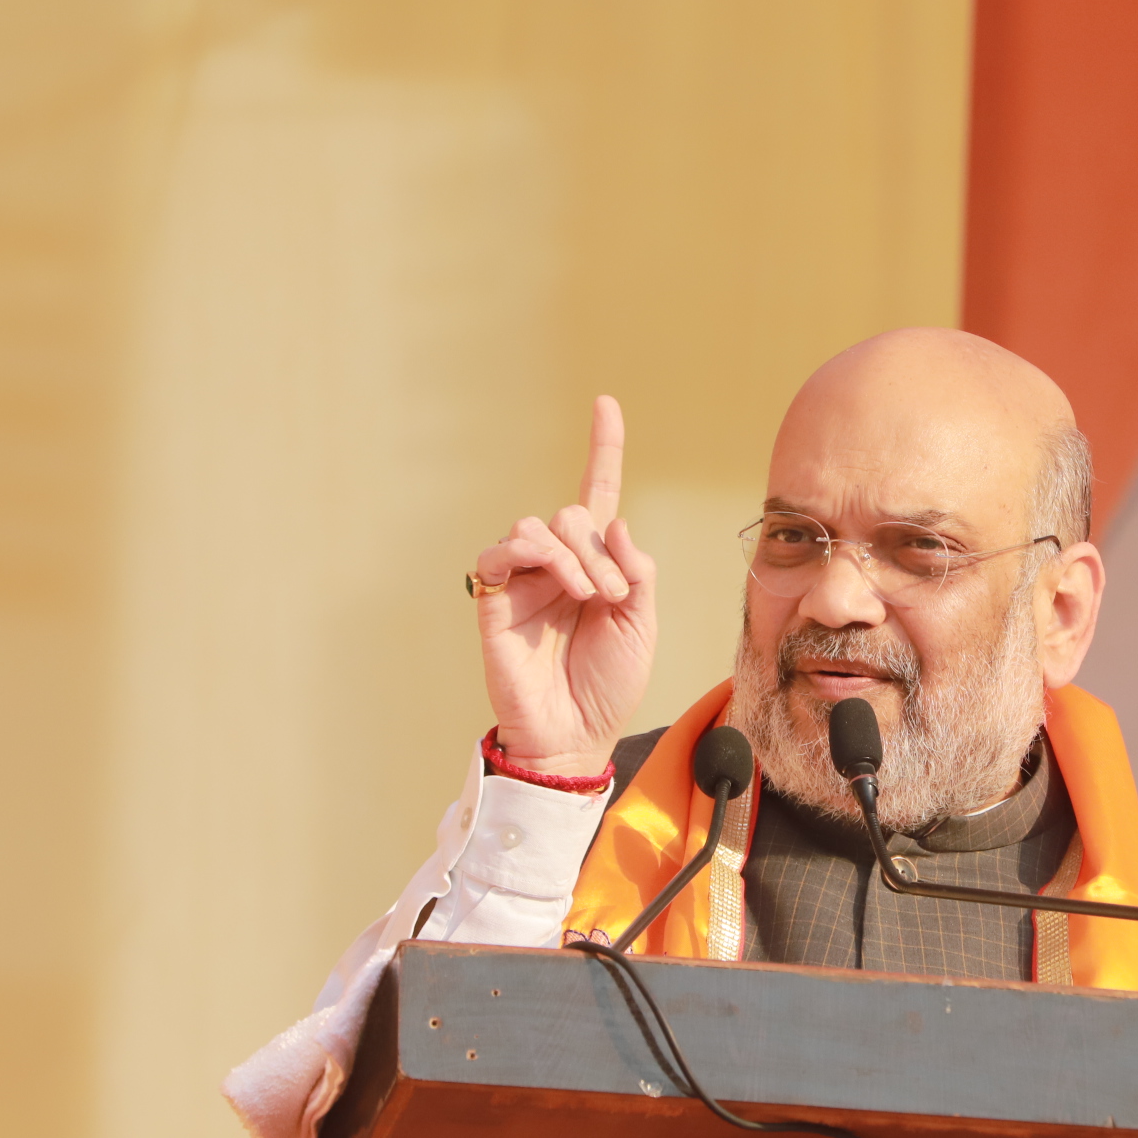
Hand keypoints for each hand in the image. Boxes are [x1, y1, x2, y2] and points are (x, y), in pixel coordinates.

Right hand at [471, 396, 656, 775]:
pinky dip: (536, 557)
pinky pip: (501, 551)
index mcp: (596, 565)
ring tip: (588, 597)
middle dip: (600, 551)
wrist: (577, 733)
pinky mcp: (495, 598)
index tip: (605, 403)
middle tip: (612, 597)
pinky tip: (561, 587)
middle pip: (572, 513)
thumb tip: (613, 523)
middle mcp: (558, 564)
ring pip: (539, 525)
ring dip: (573, 556)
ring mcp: (525, 580)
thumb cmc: (608, 684)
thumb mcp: (642, 624)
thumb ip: (635, 570)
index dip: (602, 449)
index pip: (598, 495)